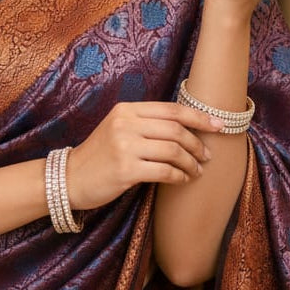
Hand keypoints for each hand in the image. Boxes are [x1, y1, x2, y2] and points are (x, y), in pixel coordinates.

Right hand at [64, 101, 223, 210]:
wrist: (70, 178)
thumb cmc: (100, 155)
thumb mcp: (118, 129)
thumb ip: (146, 123)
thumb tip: (187, 127)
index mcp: (126, 109)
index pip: (172, 109)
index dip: (199, 117)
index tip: (219, 126)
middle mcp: (126, 124)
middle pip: (176, 129)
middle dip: (198, 144)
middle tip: (206, 157)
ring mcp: (125, 146)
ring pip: (174, 151)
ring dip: (191, 163)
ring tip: (196, 171)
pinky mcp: (125, 170)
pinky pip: (164, 171)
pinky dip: (179, 176)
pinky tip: (182, 180)